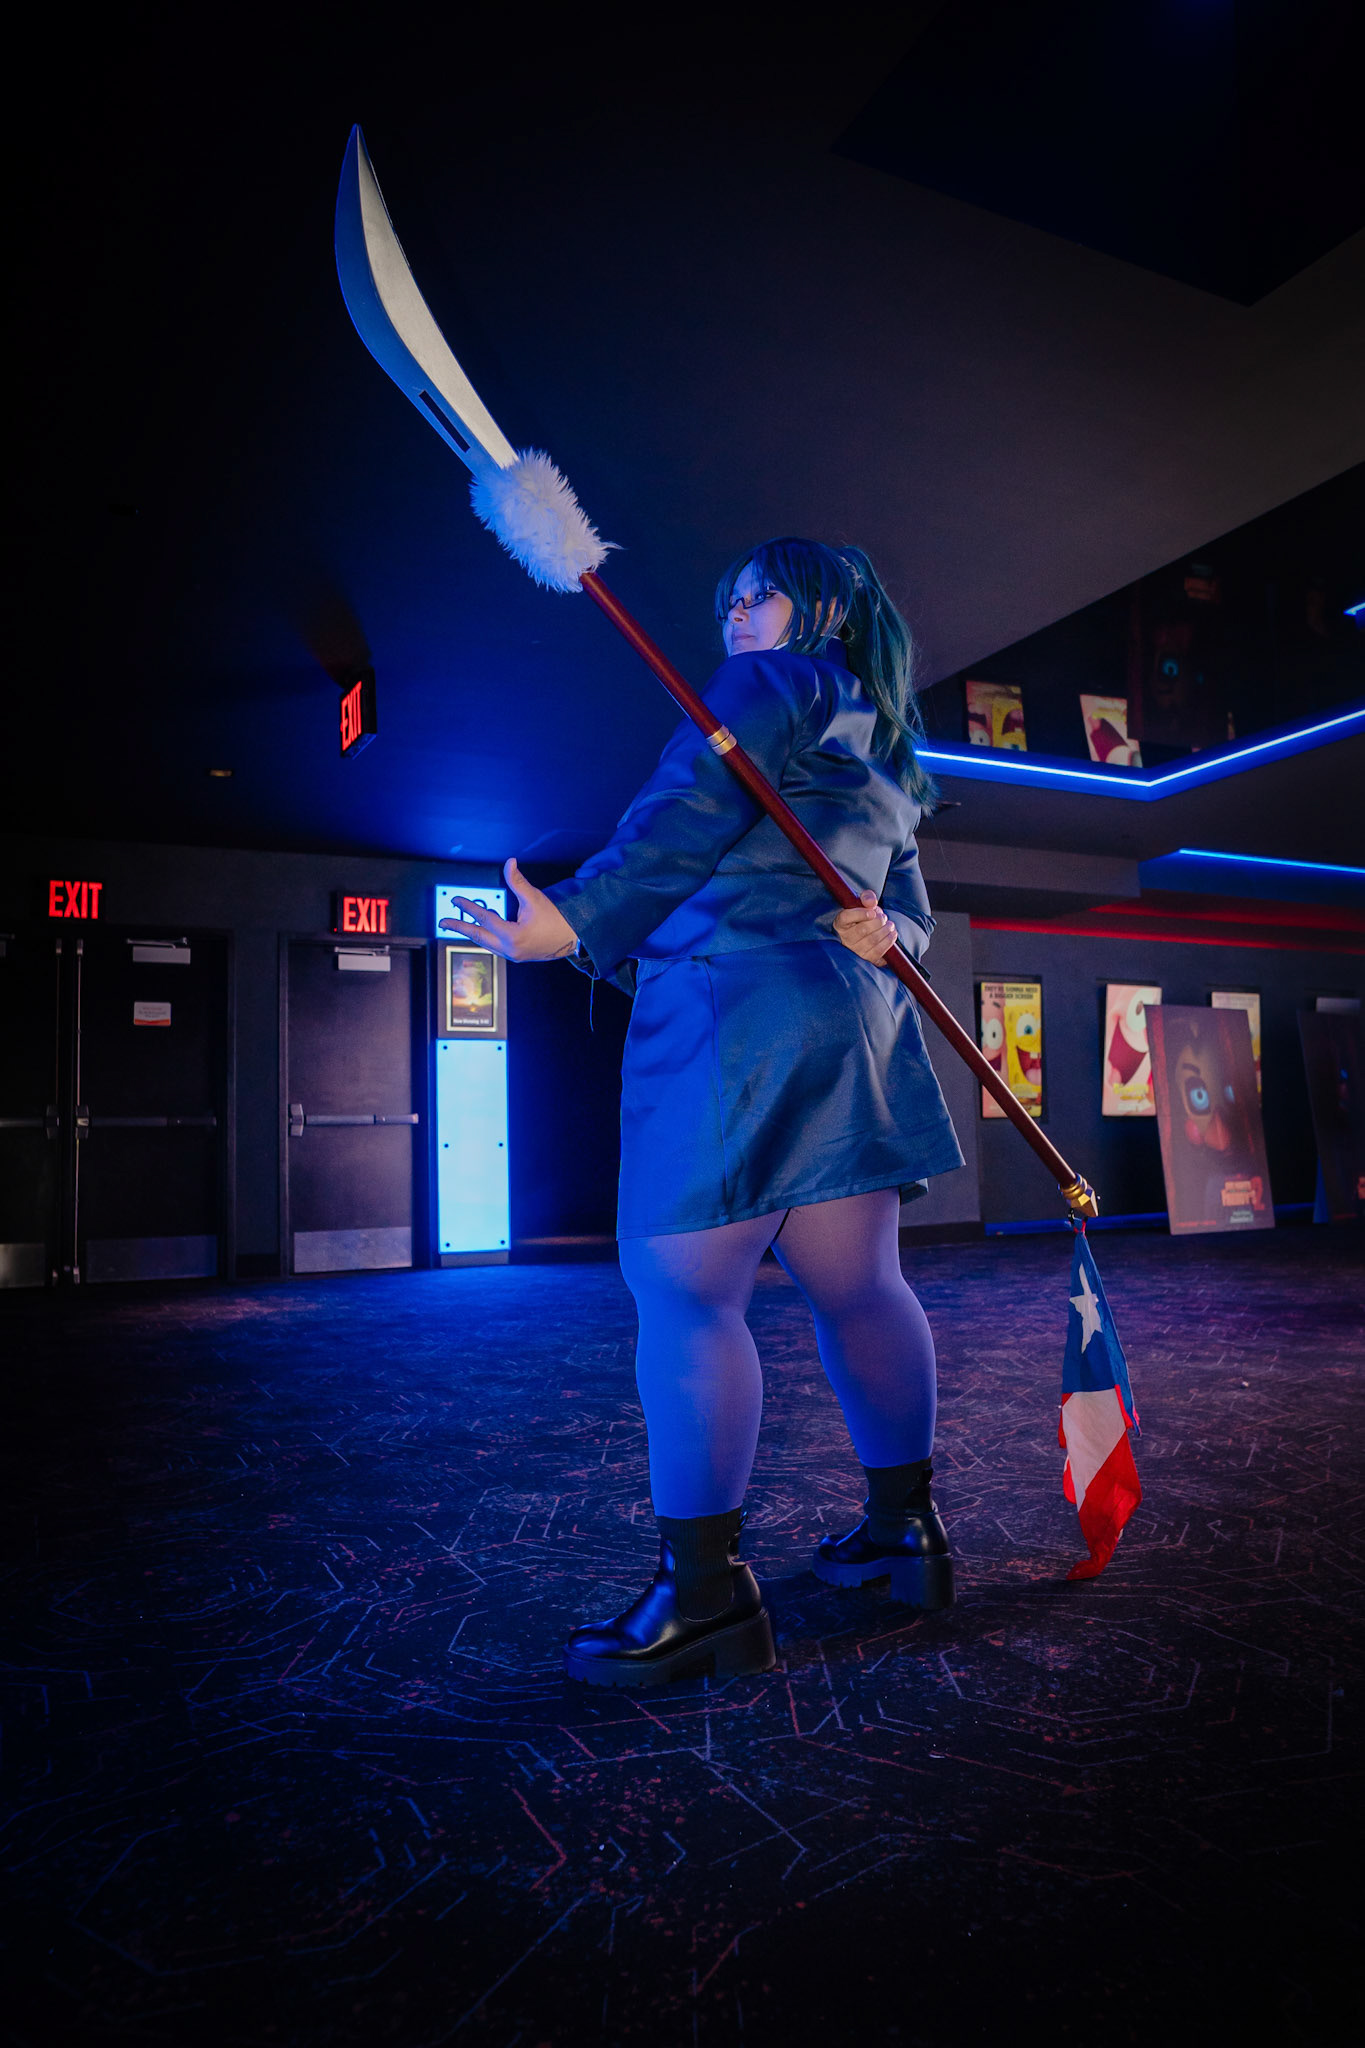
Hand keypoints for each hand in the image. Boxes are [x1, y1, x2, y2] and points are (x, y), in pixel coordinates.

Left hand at [444, 857, 580, 962]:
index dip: (468, 907)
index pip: (483, 918)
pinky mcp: (515, 956)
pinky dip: (484, 937)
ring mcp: (511, 955)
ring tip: (457, 924)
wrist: (573, 940)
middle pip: (477, 936)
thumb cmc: (555, 918)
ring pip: (485, 943)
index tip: (454, 900)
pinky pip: (494, 946)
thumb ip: (518, 882)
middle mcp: (509, 949)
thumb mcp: (535, 899)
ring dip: (471, 932)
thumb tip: (509, 862)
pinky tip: (479, 929)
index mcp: (512, 935)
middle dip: (459, 927)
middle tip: (442, 922)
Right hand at [833, 890, 896, 963]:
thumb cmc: (864, 917)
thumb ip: (867, 898)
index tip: (872, 912)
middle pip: (862, 929)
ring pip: (872, 940)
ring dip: (885, 930)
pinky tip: (892, 934)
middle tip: (884, 917)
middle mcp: (845, 939)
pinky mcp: (865, 959)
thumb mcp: (863, 904)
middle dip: (878, 921)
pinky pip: (878, 951)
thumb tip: (871, 903)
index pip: (845, 917)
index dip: (859, 914)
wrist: (868, 934)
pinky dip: (888, 941)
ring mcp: (854, 951)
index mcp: (840, 923)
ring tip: (890, 925)